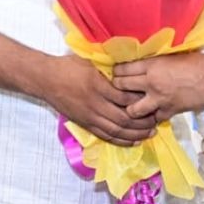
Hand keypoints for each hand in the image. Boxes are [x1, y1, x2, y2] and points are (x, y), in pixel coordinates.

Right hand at [39, 55, 156, 146]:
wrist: (46, 79)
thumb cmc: (69, 67)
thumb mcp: (91, 62)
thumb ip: (109, 69)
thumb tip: (130, 70)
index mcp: (98, 86)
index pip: (124, 98)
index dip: (140, 101)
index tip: (153, 100)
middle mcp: (95, 104)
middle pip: (123, 118)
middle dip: (142, 122)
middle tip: (157, 120)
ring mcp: (89, 116)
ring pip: (116, 131)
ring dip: (134, 134)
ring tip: (149, 133)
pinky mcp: (85, 124)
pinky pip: (105, 135)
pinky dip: (120, 140)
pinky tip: (132, 141)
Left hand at [112, 52, 203, 120]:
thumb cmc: (198, 63)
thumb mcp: (174, 55)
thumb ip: (157, 61)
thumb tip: (144, 62)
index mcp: (153, 66)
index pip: (124, 69)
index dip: (117, 70)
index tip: (116, 71)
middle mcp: (151, 83)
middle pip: (122, 87)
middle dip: (117, 87)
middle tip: (119, 87)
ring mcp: (159, 100)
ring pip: (132, 109)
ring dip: (130, 107)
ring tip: (132, 103)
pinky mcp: (168, 112)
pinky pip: (152, 119)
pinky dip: (150, 117)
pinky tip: (151, 114)